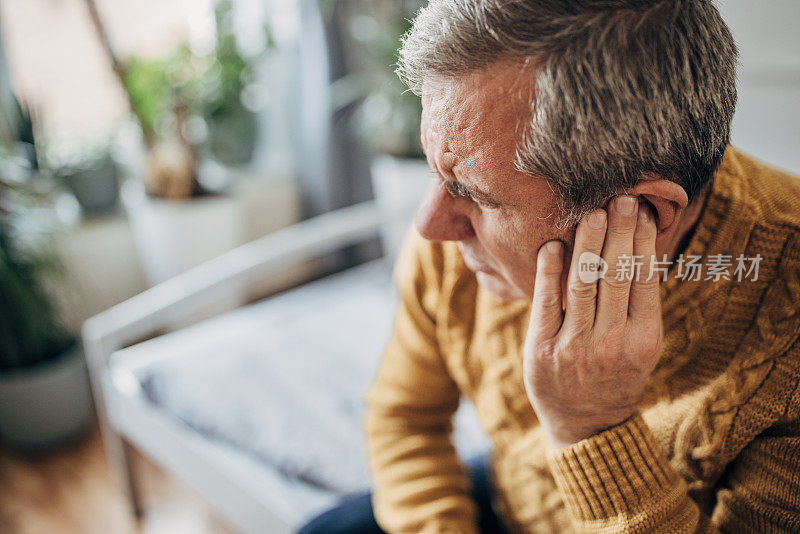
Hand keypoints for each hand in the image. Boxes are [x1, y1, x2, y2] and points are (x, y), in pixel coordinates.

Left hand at [523, 195, 662, 448]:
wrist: (587, 424)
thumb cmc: (617, 374)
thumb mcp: (640, 346)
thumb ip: (639, 304)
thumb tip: (640, 246)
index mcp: (643, 340)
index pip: (644, 280)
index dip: (643, 242)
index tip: (643, 211)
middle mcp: (611, 343)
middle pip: (616, 275)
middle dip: (620, 232)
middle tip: (622, 197)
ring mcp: (574, 347)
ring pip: (583, 284)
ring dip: (588, 243)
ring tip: (593, 213)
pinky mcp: (542, 349)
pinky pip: (547, 303)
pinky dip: (549, 272)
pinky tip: (553, 246)